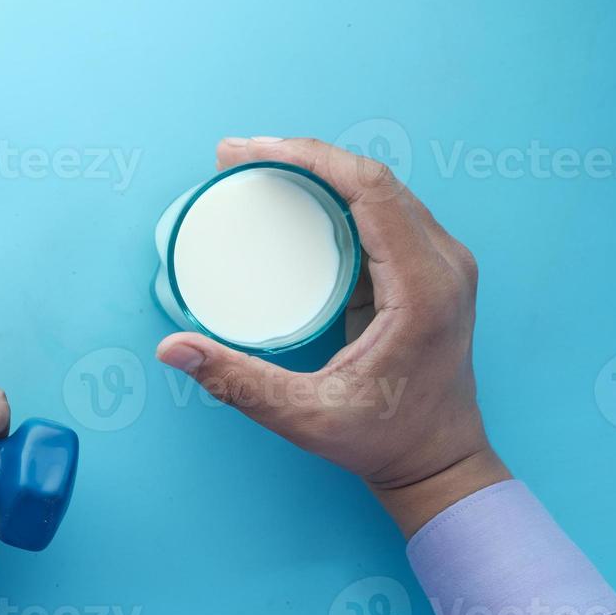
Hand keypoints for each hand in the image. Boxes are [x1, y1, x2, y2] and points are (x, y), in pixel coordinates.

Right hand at [156, 137, 510, 536]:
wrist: (438, 462)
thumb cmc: (384, 440)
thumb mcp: (305, 417)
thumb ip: (238, 383)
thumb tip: (173, 348)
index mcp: (422, 287)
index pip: (369, 189)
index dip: (307, 157)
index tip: (248, 152)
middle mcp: (442, 264)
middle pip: (373, 179)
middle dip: (301, 156)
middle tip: (234, 158)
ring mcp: (441, 265)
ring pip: (379, 190)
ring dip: (320, 171)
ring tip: (257, 169)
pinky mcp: (428, 272)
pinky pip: (383, 213)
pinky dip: (337, 195)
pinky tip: (295, 198)